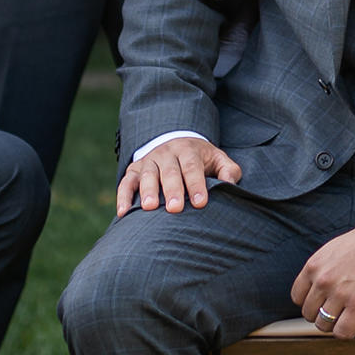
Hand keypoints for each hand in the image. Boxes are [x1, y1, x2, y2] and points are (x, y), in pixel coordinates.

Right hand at [117, 133, 242, 212]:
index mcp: (188, 150)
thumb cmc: (201, 160)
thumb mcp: (218, 159)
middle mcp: (166, 153)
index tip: (201, 203)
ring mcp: (149, 160)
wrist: (177, 142)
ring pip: (147, 174)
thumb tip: (231, 185)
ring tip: (150, 208)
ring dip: (147, 190)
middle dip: (172, 189)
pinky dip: (123, 196)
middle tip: (175, 208)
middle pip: (169, 170)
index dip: (196, 184)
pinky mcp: (134, 169)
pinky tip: (124, 213)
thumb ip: (228, 171)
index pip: (192, 166)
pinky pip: (126, 182)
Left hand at [291, 221, 354, 339]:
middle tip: (338, 309)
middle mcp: (323, 281)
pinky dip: (348, 331)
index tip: (323, 302)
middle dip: (322, 314)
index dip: (311, 302)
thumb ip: (320, 270)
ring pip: (323, 325)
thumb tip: (314, 292)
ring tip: (348, 315)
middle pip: (309, 313)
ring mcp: (340, 295)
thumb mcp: (332, 251)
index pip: (298, 297)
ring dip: (335, 323)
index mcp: (313, 266)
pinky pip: (342, 332)